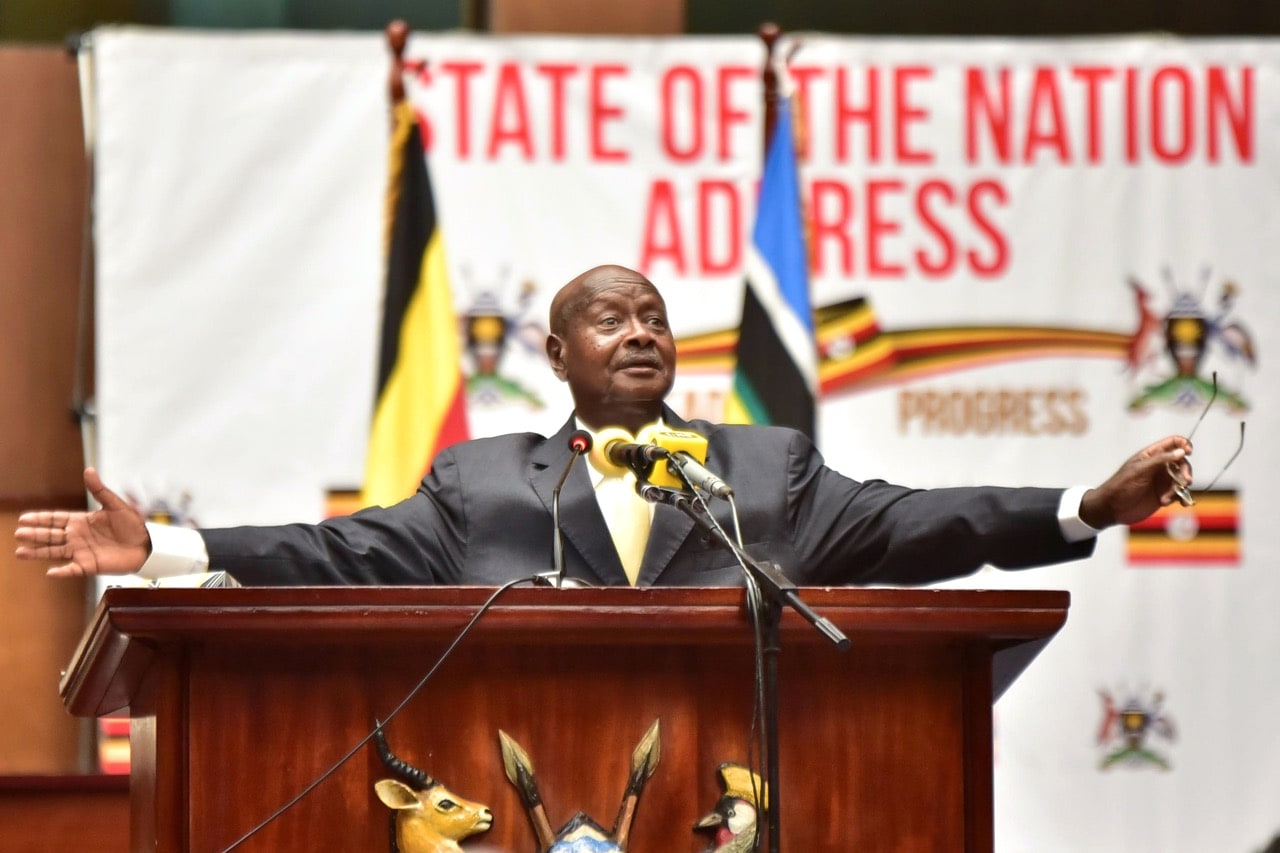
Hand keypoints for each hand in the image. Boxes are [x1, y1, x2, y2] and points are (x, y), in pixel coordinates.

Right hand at [14, 468, 150, 577]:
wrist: (147, 544)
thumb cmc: (132, 525)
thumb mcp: (115, 505)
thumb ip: (100, 490)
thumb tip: (89, 470)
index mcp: (82, 521)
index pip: (56, 519)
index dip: (41, 518)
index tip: (24, 518)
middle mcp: (77, 536)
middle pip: (51, 535)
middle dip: (35, 534)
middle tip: (18, 534)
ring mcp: (82, 551)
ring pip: (55, 551)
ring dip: (38, 552)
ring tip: (20, 552)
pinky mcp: (90, 565)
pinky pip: (73, 570)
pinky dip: (62, 571)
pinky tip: (50, 572)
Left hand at [1080, 436, 1192, 528]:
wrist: (1113, 508)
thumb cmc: (1121, 486)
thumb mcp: (1140, 470)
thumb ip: (1161, 460)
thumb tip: (1181, 452)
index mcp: (1151, 455)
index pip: (1173, 443)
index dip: (1183, 444)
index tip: (1188, 452)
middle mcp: (1159, 466)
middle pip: (1182, 463)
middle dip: (1185, 471)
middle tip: (1185, 482)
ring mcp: (1162, 481)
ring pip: (1182, 480)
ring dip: (1180, 489)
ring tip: (1166, 498)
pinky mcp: (1164, 494)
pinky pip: (1180, 494)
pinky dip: (1183, 498)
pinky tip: (1182, 504)